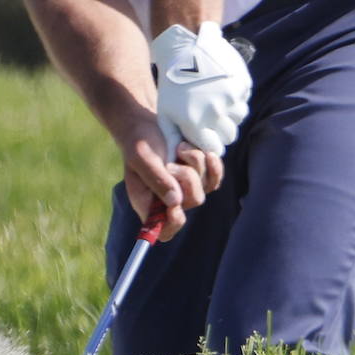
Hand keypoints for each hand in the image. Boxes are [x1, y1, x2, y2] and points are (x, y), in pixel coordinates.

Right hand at [122, 124, 225, 241]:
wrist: (149, 124)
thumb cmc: (139, 141)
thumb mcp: (140, 156)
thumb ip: (156, 178)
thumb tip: (176, 202)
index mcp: (148, 203)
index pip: (164, 230)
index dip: (172, 224)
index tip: (174, 207)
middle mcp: (170, 201)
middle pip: (193, 201)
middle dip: (187, 177)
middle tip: (171, 162)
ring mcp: (188, 189)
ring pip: (206, 187)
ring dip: (195, 163)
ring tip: (179, 148)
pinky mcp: (201, 176)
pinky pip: (215, 178)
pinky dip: (212, 164)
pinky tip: (205, 152)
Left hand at [150, 22, 251, 156]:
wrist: (185, 46)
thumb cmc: (172, 83)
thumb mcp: (165, 111)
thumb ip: (173, 138)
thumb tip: (174, 162)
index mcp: (195, 122)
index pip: (213, 149)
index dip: (210, 144)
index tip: (204, 135)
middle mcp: (216, 112)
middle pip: (228, 135)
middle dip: (220, 130)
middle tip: (210, 117)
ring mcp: (231, 97)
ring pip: (238, 118)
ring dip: (229, 114)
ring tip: (215, 101)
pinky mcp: (242, 84)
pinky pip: (243, 100)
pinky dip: (235, 98)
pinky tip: (221, 88)